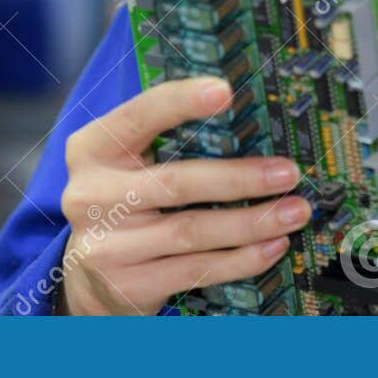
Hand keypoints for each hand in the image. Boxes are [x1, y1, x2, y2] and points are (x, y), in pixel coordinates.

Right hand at [57, 76, 311, 314]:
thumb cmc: (122, 201)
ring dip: (253, 222)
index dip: (179, 103)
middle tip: (288, 172)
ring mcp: (108, 246)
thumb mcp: (125, 164)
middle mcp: (92, 196)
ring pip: (193, 231)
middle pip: (176, 182)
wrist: (84, 278)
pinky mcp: (128, 286)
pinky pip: (196, 270)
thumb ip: (163, 141)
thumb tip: (244, 122)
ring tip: (293, 212)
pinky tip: (272, 246)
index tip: (224, 91)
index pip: (137, 117)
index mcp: (92, 149)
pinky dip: (241, 258)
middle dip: (241, 177)